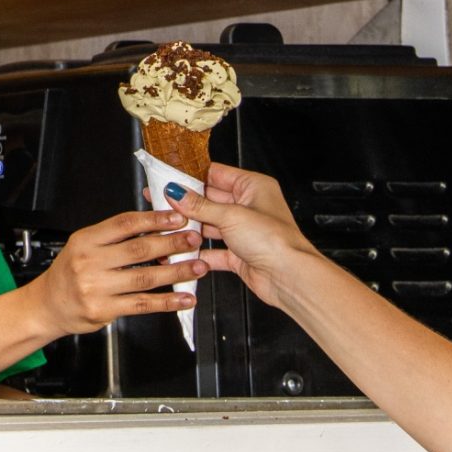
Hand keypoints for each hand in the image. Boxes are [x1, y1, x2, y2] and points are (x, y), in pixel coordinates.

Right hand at [30, 210, 202, 336]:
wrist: (46, 305)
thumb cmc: (69, 273)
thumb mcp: (84, 245)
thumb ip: (114, 238)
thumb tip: (155, 227)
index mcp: (86, 239)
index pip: (125, 224)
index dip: (154, 219)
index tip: (177, 217)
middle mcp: (89, 261)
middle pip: (138, 249)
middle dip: (171, 242)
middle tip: (194, 238)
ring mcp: (96, 287)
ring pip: (145, 277)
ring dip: (176, 271)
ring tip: (197, 266)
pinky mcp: (103, 310)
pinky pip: (142, 304)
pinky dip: (167, 302)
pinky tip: (184, 298)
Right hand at [181, 165, 318, 309]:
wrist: (288, 277)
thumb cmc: (274, 240)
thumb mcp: (230, 215)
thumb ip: (200, 206)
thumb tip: (178, 194)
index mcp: (253, 186)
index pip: (216, 174)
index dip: (192, 177)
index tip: (170, 179)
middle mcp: (249, 207)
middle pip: (210, 200)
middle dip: (188, 204)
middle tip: (163, 203)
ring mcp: (243, 231)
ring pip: (210, 225)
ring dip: (192, 228)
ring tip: (169, 227)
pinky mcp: (239, 254)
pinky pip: (214, 251)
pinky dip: (200, 252)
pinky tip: (184, 252)